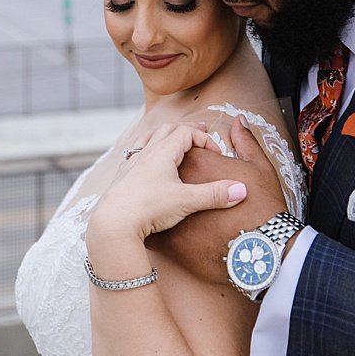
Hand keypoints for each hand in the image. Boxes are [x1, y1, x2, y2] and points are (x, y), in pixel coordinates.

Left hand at [90, 124, 244, 241]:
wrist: (111, 226)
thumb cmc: (147, 209)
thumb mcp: (187, 202)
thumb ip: (215, 194)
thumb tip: (243, 190)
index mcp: (162, 152)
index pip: (186, 132)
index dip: (204, 138)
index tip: (216, 152)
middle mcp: (145, 154)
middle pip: (167, 130)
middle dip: (186, 129)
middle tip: (200, 132)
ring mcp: (131, 165)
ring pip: (147, 139)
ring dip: (163, 135)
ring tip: (172, 139)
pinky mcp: (121, 179)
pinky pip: (134, 155)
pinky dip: (145, 150)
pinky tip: (147, 161)